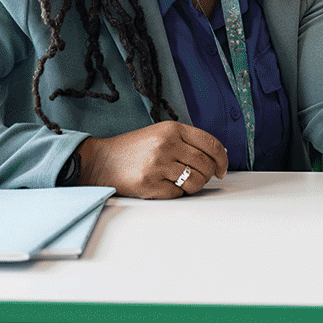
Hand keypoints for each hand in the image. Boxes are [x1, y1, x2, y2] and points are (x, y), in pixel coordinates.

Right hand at [76, 121, 228, 198]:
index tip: (222, 169)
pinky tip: (163, 185)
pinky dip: (175, 193)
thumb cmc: (133, 149)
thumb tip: (218, 155)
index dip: (222, 159)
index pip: (211, 144)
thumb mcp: (160, 133)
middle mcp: (166, 145)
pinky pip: (178, 194)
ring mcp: (158, 165)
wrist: (100, 161)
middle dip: (207, 175)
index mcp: (172, 129)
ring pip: (196, 182)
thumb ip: (187, 141)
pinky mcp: (150, 184)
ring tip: (180, 182)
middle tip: (197, 177)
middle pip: (206, 165)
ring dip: (193, 186)